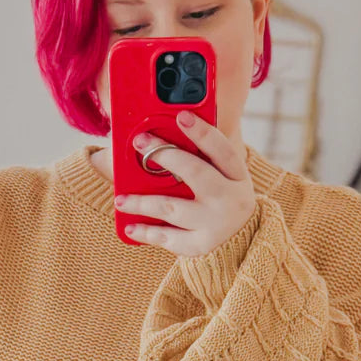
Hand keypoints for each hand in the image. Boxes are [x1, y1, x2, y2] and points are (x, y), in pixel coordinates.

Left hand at [114, 110, 257, 256]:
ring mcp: (214, 223)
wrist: (240, 238)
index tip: (182, 116)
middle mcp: (230, 198)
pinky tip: (130, 227)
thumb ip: (201, 155)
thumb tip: (163, 135)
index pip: (221, 149)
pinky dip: (147, 232)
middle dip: (166, 155)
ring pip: (173, 207)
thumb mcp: (222, 175)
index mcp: (236, 174)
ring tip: (120, 199)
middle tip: (140, 142)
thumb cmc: (221, 195)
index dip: (202, 132)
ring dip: (143, 202)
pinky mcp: (200, 244)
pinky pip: (168, 237)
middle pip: (195, 173)